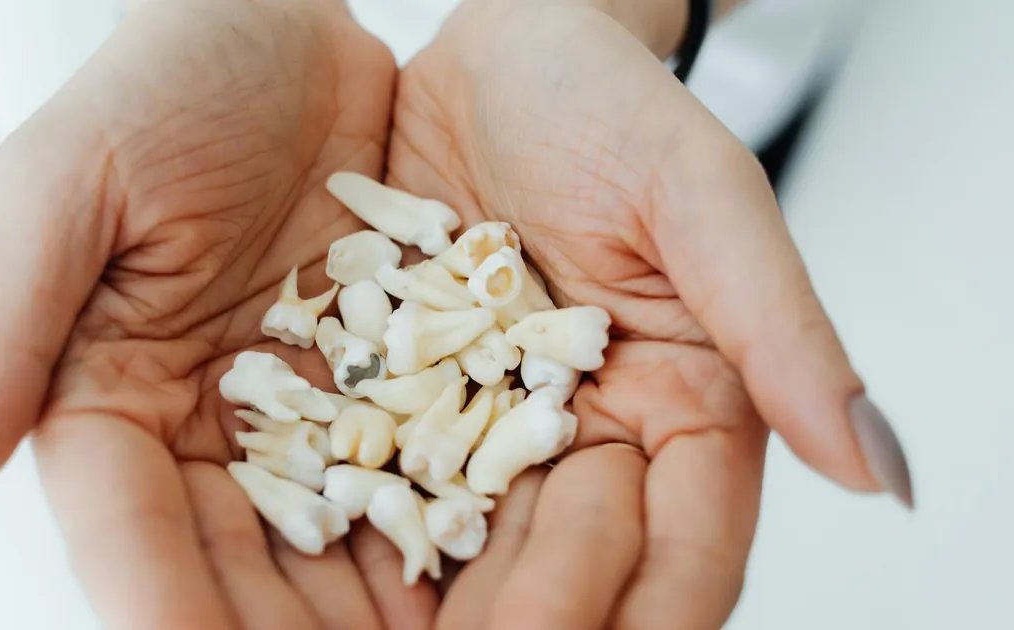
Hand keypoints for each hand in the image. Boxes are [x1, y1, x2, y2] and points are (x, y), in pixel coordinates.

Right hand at [0, 1, 438, 627]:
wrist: (286, 24)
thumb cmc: (161, 81)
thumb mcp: (65, 188)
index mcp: (106, 399)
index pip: (128, 535)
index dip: (165, 610)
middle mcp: (207, 427)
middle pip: (240, 564)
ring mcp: (306, 413)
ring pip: (336, 541)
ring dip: (376, 608)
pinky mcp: (391, 381)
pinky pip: (420, 470)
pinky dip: (449, 528)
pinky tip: (489, 570)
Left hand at [388, 0, 912, 627]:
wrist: (494, 57)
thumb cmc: (606, 102)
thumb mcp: (699, 195)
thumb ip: (780, 326)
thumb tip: (876, 467)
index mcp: (684, 402)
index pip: (686, 541)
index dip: (650, 606)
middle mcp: (590, 430)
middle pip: (579, 561)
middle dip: (537, 618)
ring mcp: (495, 423)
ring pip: (486, 544)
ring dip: (454, 603)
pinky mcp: (412, 398)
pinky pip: (395, 481)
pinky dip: (376, 531)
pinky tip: (338, 559)